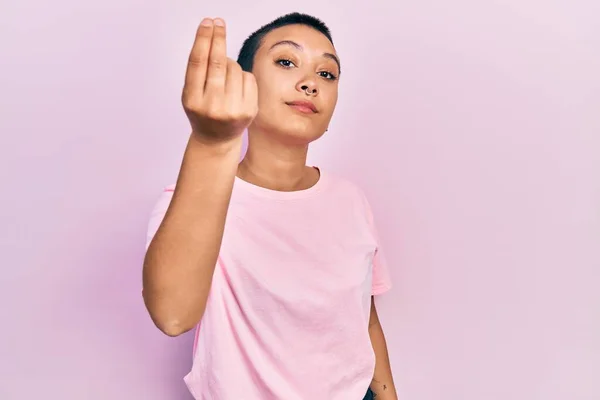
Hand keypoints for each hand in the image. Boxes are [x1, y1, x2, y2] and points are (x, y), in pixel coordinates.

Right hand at [182, 18, 257, 142]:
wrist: (216, 140)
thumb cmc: (202, 111)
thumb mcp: (191, 94)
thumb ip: (198, 71)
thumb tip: (214, 39)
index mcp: (193, 100)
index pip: (198, 63)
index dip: (203, 40)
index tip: (207, 23)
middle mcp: (212, 106)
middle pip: (217, 63)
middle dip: (218, 39)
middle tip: (219, 22)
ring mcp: (233, 110)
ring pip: (234, 68)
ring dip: (229, 63)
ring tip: (223, 77)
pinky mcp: (249, 111)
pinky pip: (248, 78)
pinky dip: (242, 76)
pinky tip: (235, 87)